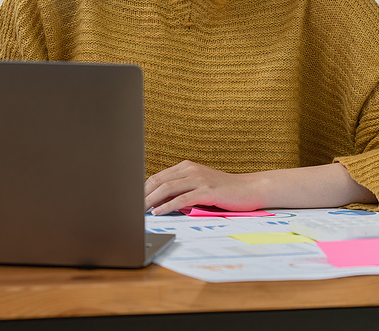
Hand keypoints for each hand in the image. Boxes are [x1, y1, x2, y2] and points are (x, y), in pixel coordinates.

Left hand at [144, 161, 376, 214]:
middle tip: (127, 208)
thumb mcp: (200, 188)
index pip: (157, 177)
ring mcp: (199, 178)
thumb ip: (182, 191)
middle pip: (158, 180)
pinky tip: (158, 213)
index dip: (141, 189)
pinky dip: (167, 206)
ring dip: (150, 201)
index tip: (128, 200)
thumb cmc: (225, 192)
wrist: (251, 190)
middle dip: (141, 195)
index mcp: (186, 167)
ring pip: (167, 188)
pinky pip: (182, 198)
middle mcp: (190, 169)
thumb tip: (158, 203)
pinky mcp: (207, 190)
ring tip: (138, 212)